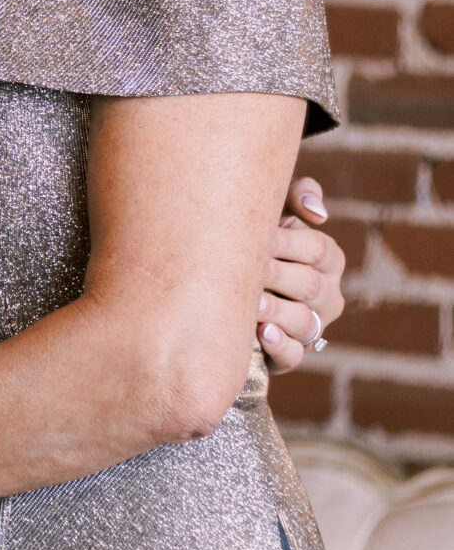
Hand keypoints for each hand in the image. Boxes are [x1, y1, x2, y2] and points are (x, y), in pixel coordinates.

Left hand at [257, 174, 345, 371]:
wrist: (220, 274)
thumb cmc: (254, 231)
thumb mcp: (277, 205)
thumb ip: (299, 193)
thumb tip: (318, 214)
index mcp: (329, 259)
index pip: (319, 249)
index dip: (290, 242)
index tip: (260, 235)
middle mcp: (326, 295)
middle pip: (310, 285)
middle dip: (277, 274)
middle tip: (248, 268)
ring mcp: (311, 327)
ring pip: (303, 322)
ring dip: (277, 311)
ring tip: (252, 303)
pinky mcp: (289, 354)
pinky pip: (293, 356)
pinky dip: (279, 346)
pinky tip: (262, 333)